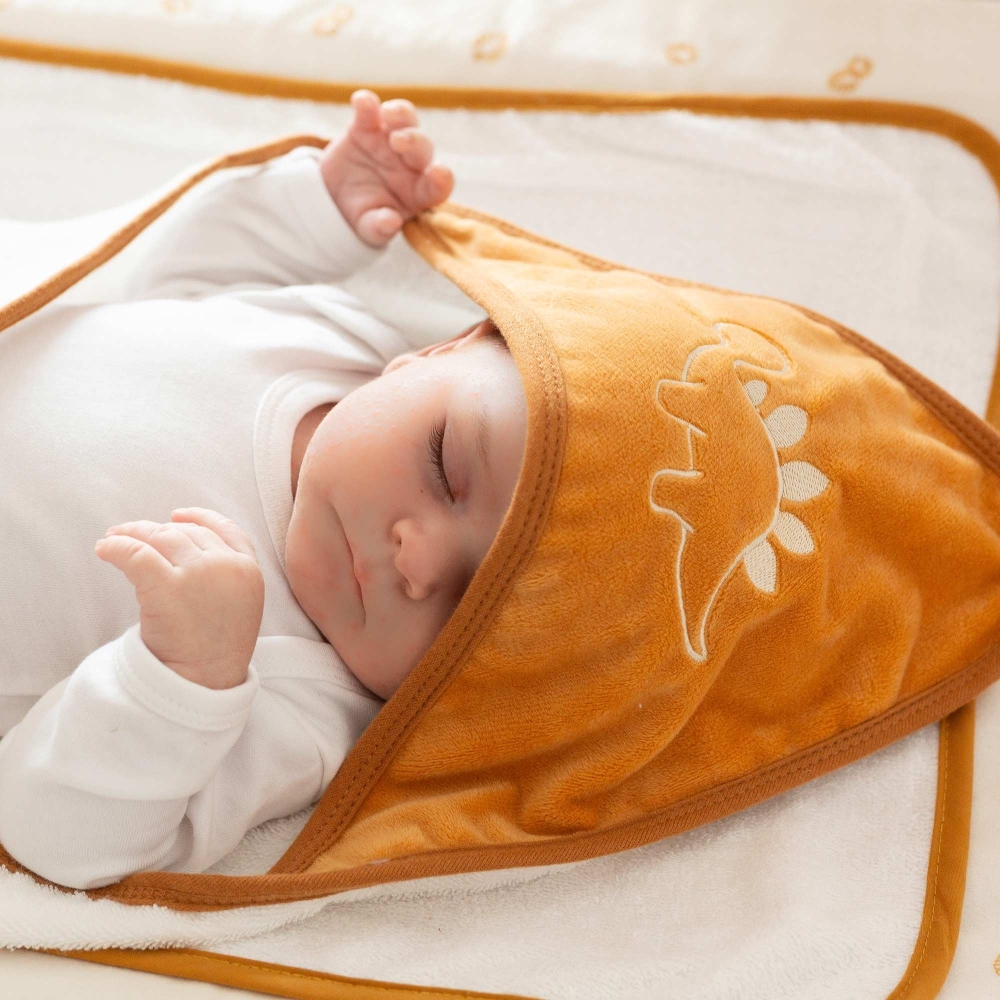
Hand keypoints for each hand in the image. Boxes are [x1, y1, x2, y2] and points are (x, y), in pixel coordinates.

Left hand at [94, 508, 264, 689]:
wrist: (206, 682)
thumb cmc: (218, 652)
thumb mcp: (241, 606)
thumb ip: (227, 576)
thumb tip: (185, 549)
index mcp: (249, 570)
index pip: (225, 528)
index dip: (199, 517)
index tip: (177, 516)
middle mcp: (227, 566)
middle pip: (187, 532)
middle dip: (155, 529)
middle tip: (130, 533)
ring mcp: (199, 574)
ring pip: (160, 537)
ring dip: (132, 534)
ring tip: (112, 539)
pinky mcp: (168, 587)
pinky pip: (135, 554)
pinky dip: (116, 548)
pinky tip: (104, 549)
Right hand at [320, 89, 454, 247]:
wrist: (335, 200)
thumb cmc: (365, 216)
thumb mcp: (369, 228)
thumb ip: (380, 228)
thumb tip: (391, 223)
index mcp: (420, 192)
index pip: (440, 184)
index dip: (442, 178)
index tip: (439, 173)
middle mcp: (411, 163)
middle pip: (422, 146)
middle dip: (414, 141)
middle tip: (399, 142)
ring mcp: (390, 141)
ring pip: (405, 120)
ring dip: (400, 114)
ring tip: (387, 115)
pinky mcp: (367, 127)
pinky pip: (370, 111)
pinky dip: (367, 103)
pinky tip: (361, 101)